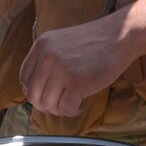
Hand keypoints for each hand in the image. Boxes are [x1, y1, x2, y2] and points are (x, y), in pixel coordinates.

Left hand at [19, 15, 138, 116]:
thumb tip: (37, 92)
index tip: (49, 94)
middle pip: (34, 94)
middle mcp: (47, 57)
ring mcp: (61, 69)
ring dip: (60, 109)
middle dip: (46, 105)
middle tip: (61, 104)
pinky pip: (65, 108)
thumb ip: (47, 61)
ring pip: (48, 104)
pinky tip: (81, 104)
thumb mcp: (62, 43)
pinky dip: (72, 111)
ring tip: (73, 104)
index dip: (36, 91)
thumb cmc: (95, 42)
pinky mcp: (76, 83)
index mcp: (41, 45)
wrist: (120, 34)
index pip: (25, 78)